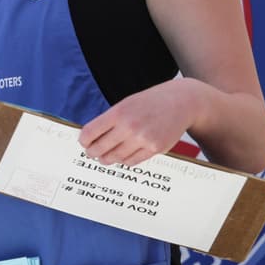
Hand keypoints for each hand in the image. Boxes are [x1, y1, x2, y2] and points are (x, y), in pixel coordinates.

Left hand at [78, 81, 198, 166]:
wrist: (182, 102)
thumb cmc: (151, 102)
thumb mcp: (127, 104)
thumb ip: (110, 120)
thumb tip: (91, 138)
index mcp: (119, 112)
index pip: (90, 133)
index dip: (83, 141)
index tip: (83, 143)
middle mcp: (129, 126)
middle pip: (100, 149)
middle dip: (92, 153)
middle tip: (91, 153)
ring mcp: (143, 139)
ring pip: (115, 158)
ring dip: (107, 159)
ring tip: (105, 157)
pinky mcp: (155, 148)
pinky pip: (131, 161)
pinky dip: (124, 160)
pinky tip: (123, 156)